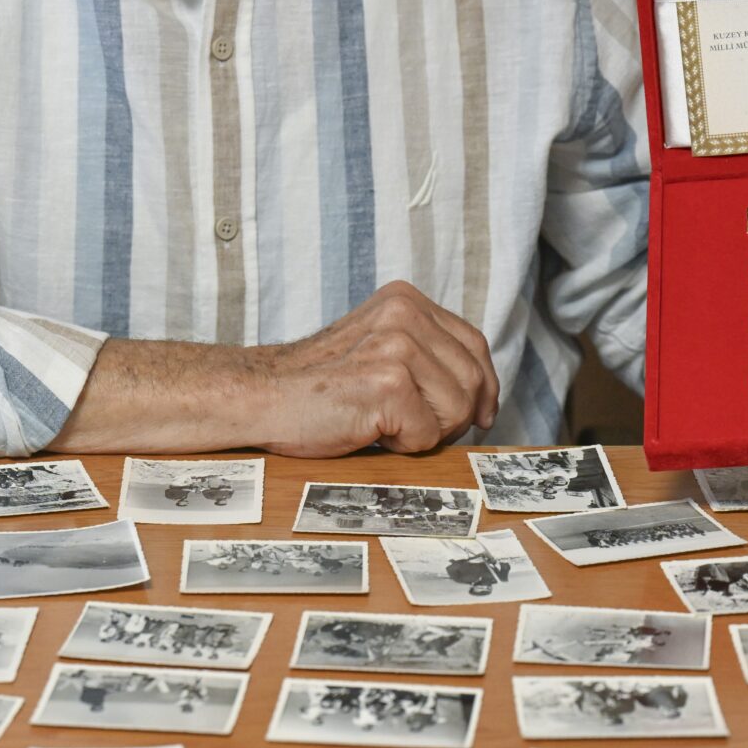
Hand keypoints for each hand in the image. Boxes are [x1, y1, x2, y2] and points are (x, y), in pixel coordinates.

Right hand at [248, 281, 500, 456]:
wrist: (262, 396)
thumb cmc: (316, 385)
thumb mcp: (376, 347)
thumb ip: (422, 352)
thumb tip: (481, 392)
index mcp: (405, 300)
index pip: (474, 344)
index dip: (485, 386)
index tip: (482, 414)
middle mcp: (405, 314)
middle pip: (474, 378)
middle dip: (455, 416)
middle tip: (415, 428)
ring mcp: (397, 345)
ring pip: (458, 408)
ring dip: (428, 432)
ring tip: (387, 426)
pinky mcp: (389, 383)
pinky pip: (428, 434)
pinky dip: (404, 446)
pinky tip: (370, 432)